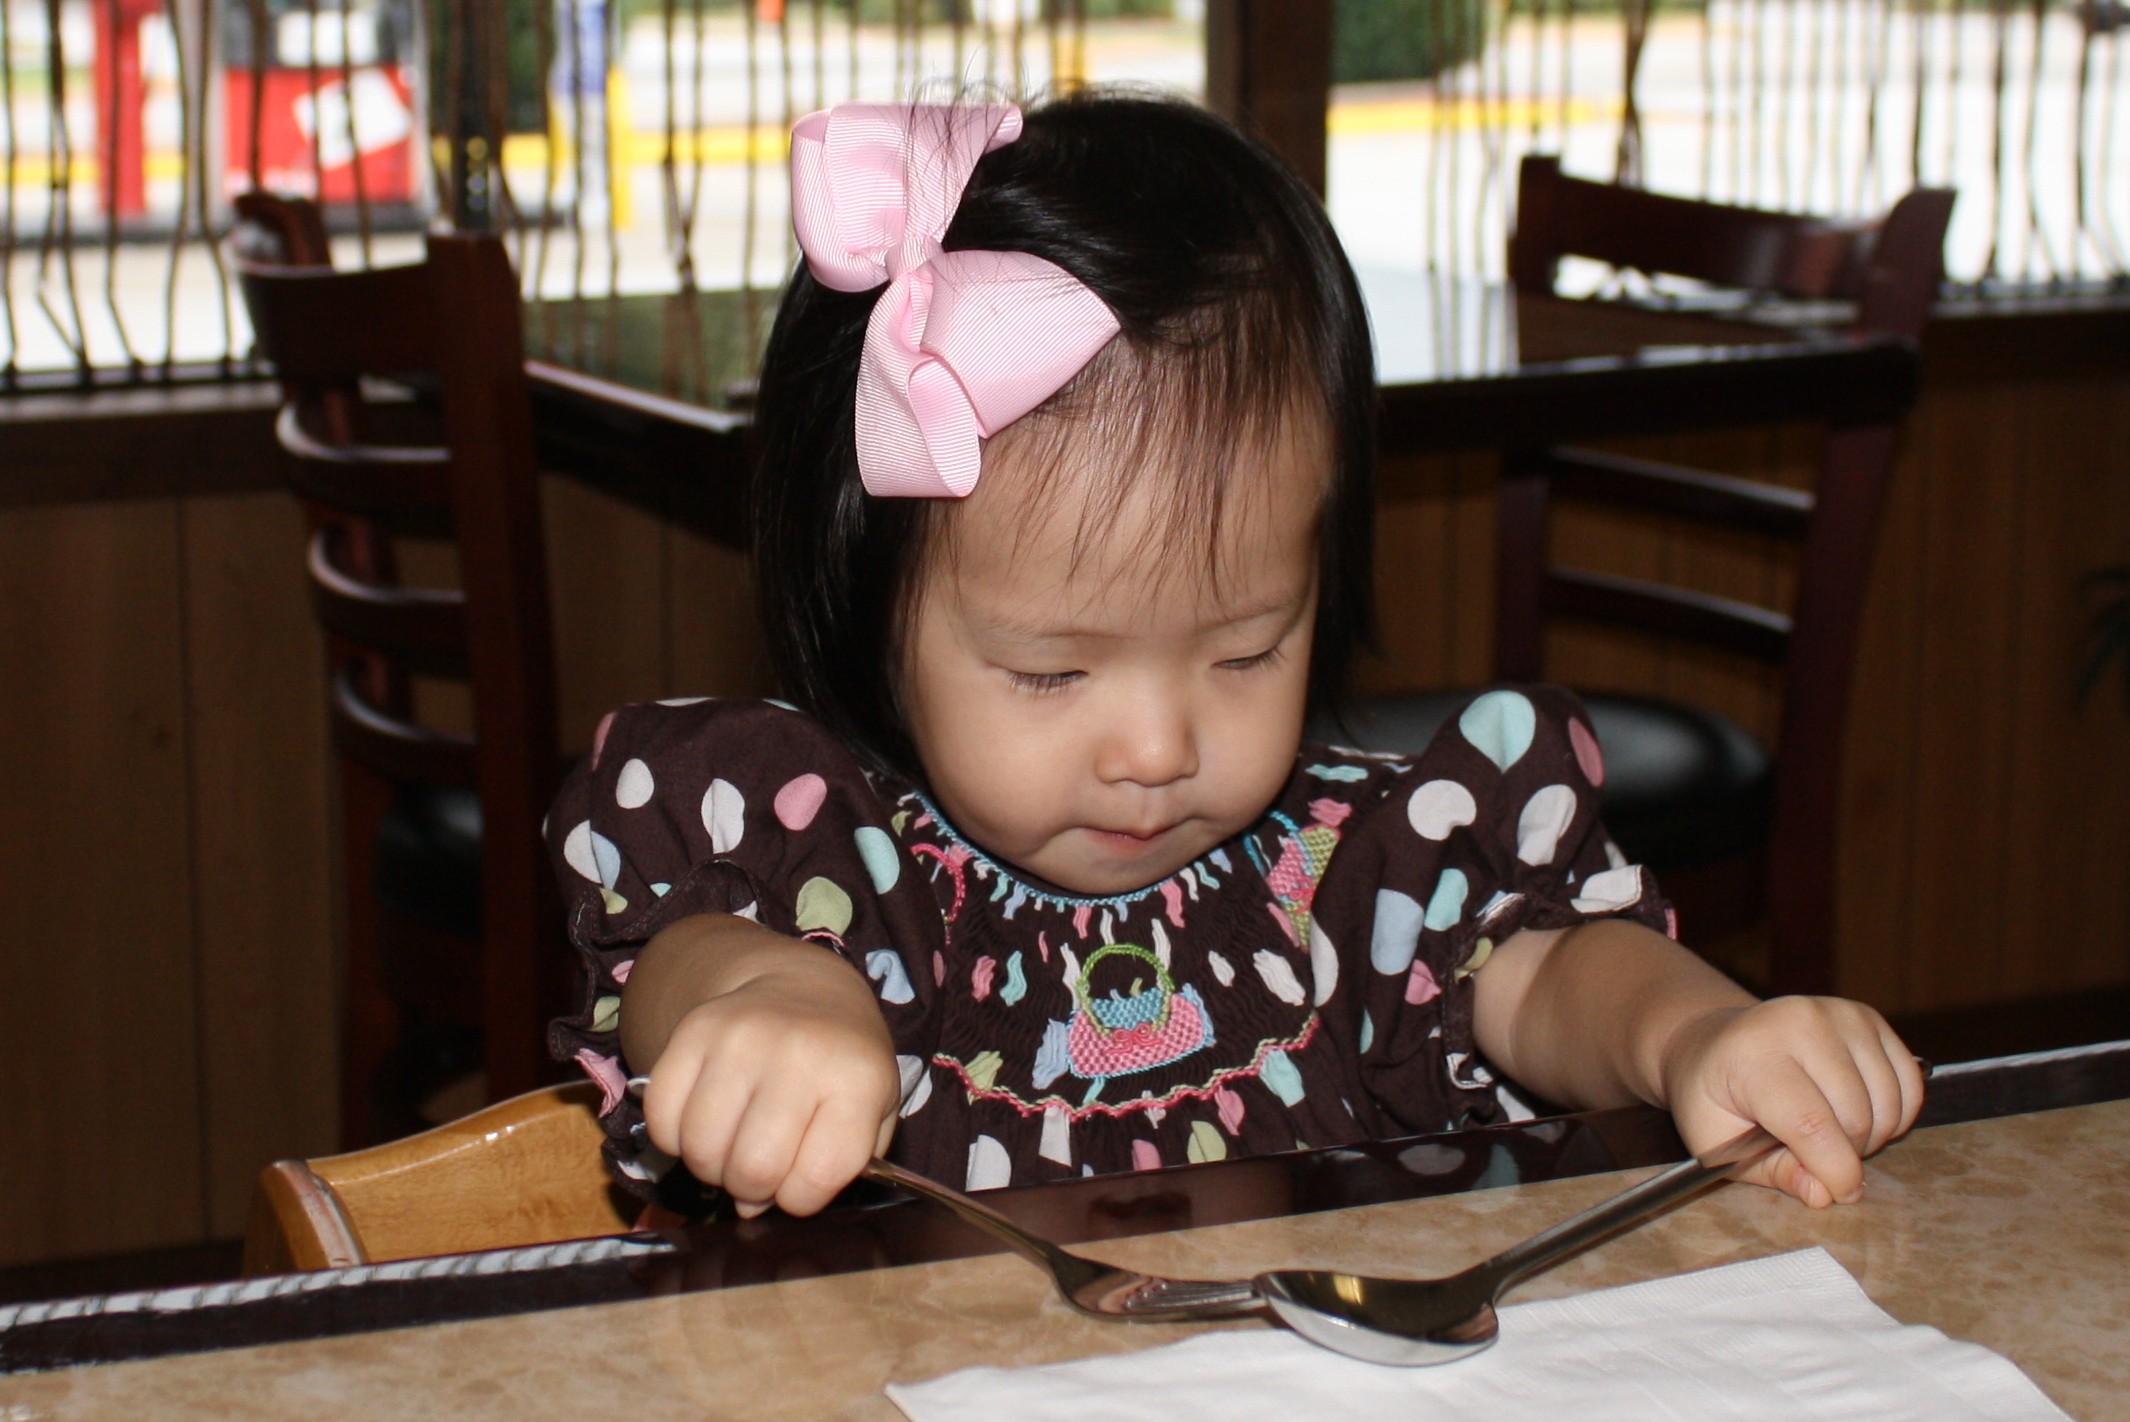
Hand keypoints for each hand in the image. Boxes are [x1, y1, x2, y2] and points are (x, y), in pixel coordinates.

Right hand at [638, 948, 899, 1217]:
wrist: (805, 991)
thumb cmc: (841, 1068)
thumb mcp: (873, 1114)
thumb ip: (832, 1172)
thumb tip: (752, 1207)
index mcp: (855, 1078)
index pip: (817, 1177)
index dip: (803, 1198)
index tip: (804, 1180)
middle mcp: (797, 1053)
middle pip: (752, 1168)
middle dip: (753, 1189)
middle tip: (762, 1170)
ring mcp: (740, 1038)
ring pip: (701, 1149)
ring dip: (712, 1167)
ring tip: (734, 1147)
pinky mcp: (692, 1031)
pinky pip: (661, 1119)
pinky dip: (675, 1139)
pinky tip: (704, 1124)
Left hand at [1659, 996, 1925, 1208]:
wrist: (1715, 1041)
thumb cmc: (1713, 1095)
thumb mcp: (1718, 1143)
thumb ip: (1773, 1172)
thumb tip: (1823, 1194)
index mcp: (1752, 1054)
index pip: (1810, 1123)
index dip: (1834, 1170)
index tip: (1840, 1194)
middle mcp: (1799, 1022)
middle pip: (1856, 1117)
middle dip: (1848, 1156)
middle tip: (1818, 1157)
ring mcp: (1838, 1014)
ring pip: (1887, 1103)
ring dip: (1872, 1135)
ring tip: (1832, 1134)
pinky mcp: (1867, 1016)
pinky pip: (1909, 1083)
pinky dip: (1895, 1113)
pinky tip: (1860, 1115)